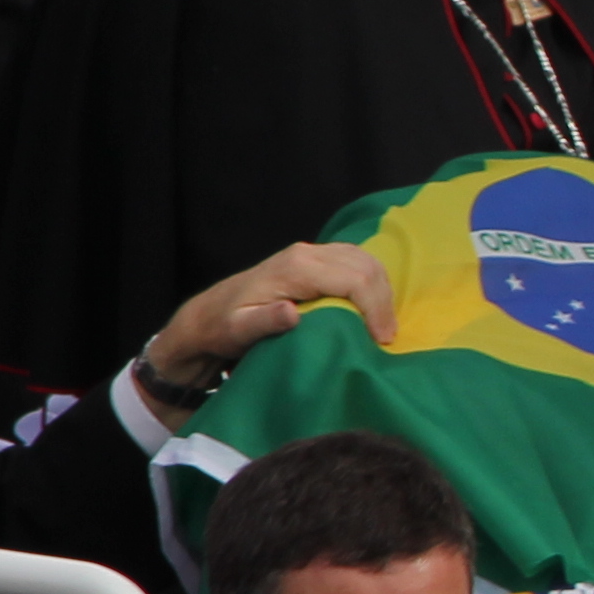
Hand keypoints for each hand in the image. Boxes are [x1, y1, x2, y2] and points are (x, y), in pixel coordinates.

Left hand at [138, 239, 393, 407]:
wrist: (207, 315)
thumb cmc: (223, 328)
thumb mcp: (238, 331)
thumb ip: (265, 322)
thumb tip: (293, 313)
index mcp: (295, 268)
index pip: (354, 279)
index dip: (376, 309)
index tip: (381, 340)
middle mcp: (306, 253)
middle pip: (366, 266)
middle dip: (383, 302)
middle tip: (385, 338)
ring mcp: (311, 252)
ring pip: (366, 260)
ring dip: (381, 291)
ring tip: (380, 325)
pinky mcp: (314, 258)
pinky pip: (356, 261)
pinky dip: (371, 282)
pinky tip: (370, 306)